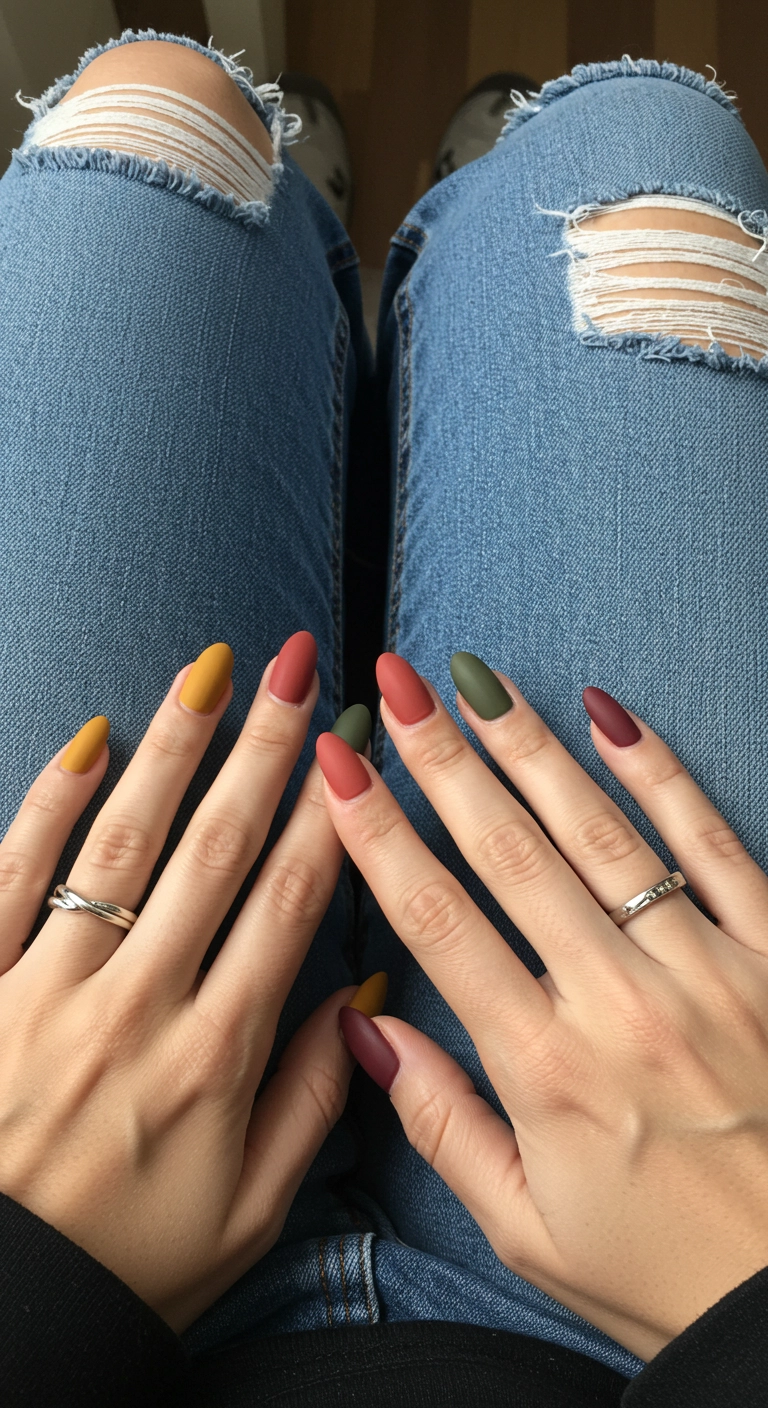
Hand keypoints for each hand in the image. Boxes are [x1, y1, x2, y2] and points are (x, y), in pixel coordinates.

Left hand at [0, 634, 365, 1334]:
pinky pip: (9, 877)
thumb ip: (312, 1101)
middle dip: (265, 750)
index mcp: (215, 1057)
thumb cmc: (124, 1266)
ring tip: (208, 672)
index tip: (359, 747)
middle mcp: (136, 1006)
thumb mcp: (249, 1214)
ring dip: (171, 749)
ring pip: (121, 844)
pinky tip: (86, 741)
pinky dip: (45, 806)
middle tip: (299, 669)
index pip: (289, 903)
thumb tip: (361, 995)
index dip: (332, 816)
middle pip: (216, 850)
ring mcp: (46, 991)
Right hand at [317, 652, 767, 1362]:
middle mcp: (619, 1002)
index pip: (437, 922)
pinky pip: (710, 842)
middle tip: (396, 684)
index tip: (337, 767)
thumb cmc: (664, 1270)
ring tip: (478, 679)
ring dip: (530, 748)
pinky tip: (611, 714)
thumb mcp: (529, 1228)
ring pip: (599, 833)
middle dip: (442, 760)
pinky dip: (660, 773)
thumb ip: (441, 1124)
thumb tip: (364, 1031)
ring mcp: (705, 969)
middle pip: (509, 854)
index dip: (376, 836)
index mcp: (546, 1069)